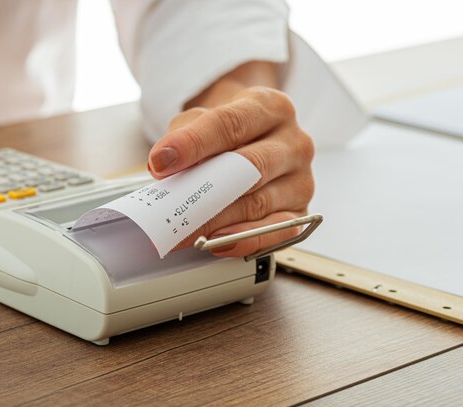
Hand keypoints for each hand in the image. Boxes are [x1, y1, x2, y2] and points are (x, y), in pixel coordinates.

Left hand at [148, 86, 313, 256]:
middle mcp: (294, 142)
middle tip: (169, 208)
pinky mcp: (300, 212)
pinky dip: (244, 239)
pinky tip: (216, 242)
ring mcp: (301, 179)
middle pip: (249, 167)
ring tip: (182, 232)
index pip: (230, 125)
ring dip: (215, 221)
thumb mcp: (203, 118)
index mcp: (271, 108)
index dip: (193, 144)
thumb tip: (163, 164)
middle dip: (203, 191)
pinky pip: (276, 231)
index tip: (161, 162)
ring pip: (258, 203)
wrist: (255, 140)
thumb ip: (183, 134)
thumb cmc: (229, 133)